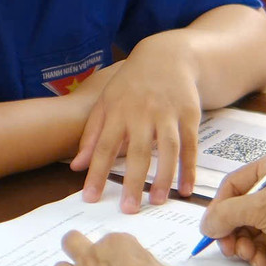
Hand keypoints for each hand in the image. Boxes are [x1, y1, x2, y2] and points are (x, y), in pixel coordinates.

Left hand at [70, 37, 201, 212]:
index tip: (89, 198)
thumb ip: (91, 135)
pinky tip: (185, 190)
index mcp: (117, 111)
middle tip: (128, 209)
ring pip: (167, 148)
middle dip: (132, 182)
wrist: (166, 56)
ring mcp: (168, 113)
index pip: (103, 146)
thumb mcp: (105, 103)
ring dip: (163, 177)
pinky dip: (189, 168)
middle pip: (137, 151)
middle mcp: (142, 112)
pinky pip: (190, 145)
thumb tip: (76, 167)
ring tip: (156, 202)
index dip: (96, 172)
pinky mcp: (189, 114)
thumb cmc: (130, 85)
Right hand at [200, 156, 265, 265]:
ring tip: (249, 255)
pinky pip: (256, 244)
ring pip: (243, 231)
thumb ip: (226, 214)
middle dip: (231, 232)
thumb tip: (205, 227)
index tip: (211, 229)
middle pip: (234, 211)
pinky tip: (262, 262)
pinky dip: (255, 255)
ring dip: (242, 246)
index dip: (218, 208)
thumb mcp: (261, 208)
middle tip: (229, 249)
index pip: (230, 186)